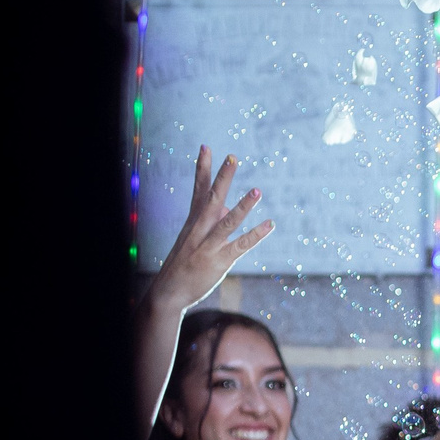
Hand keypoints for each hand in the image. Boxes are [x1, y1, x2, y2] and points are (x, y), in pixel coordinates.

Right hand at [148, 147, 274, 314]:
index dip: (202, 168)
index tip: (207, 147)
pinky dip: (256, 235)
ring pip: (226, 222)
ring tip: (257, 190)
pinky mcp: (219, 261)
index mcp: (193, 222)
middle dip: (222, 177)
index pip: (198, 190)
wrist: (168, 291)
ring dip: (242, 206)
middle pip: (211, 198)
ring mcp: (209, 245)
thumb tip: (228, 208)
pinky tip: (270, 225)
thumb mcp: (195, 239)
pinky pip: (240, 245)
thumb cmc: (183, 264)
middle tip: (232, 156)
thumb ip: (211, 222)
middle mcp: (199, 229)